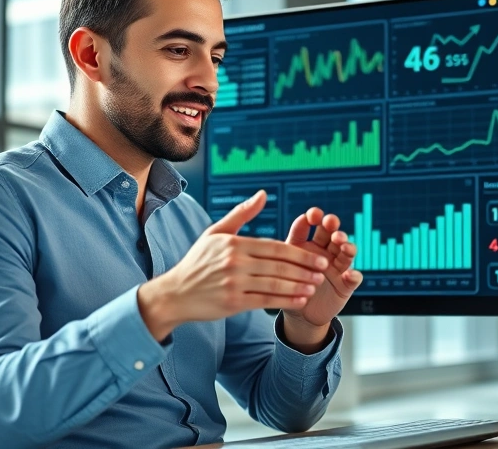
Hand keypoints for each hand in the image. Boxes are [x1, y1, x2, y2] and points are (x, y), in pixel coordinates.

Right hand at [137, 190, 328, 340]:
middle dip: (304, 269)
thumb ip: (241, 213)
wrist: (175, 293)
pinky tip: (300, 300)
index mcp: (233, 243)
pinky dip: (285, 300)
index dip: (299, 253)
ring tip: (315, 286)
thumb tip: (263, 193)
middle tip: (322, 272)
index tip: (318, 257)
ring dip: (298, 286)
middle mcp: (234, 262)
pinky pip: (265, 301)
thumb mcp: (216, 232)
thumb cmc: (198, 261)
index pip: (274, 247)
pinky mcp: (232, 303)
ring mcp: (233, 283)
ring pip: (274, 284)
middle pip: (278, 265)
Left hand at [280, 207, 362, 349]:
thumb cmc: (286, 289)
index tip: (313, 214)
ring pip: (345, 251)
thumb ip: (276, 257)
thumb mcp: (277, 272)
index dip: (313, 217)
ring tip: (344, 246)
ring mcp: (336, 267)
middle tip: (330, 223)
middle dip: (332, 226)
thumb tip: (267, 242)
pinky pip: (353, 278)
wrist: (299, 314)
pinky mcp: (346, 284)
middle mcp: (323, 252)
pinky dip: (354, 275)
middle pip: (330, 233)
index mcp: (304, 244)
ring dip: (346, 246)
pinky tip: (350, 274)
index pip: (309, 226)